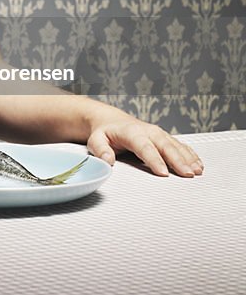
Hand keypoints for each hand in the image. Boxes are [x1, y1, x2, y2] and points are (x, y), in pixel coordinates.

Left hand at [86, 114, 203, 177]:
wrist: (110, 120)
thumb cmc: (105, 132)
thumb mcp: (96, 140)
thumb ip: (101, 150)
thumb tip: (108, 160)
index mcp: (131, 132)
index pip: (144, 147)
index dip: (154, 160)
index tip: (163, 173)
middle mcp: (148, 131)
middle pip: (165, 146)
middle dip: (177, 160)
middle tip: (188, 174)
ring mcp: (158, 133)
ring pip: (175, 145)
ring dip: (187, 158)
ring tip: (197, 171)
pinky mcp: (164, 137)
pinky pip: (180, 145)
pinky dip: (190, 154)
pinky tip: (198, 164)